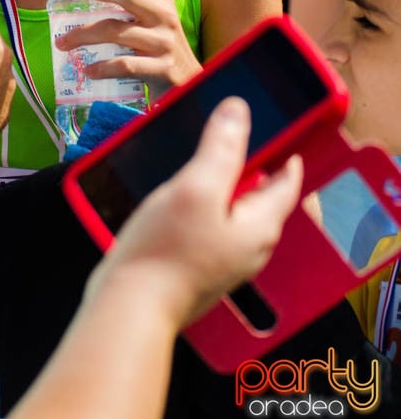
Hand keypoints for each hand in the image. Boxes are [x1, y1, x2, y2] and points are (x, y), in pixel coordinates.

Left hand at [55, 0, 200, 99]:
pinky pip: (124, 65)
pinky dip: (102, 68)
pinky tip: (89, 71)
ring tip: (62, 43)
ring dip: (83, 35)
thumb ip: (128, 7)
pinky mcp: (162, 69)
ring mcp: (164, 42)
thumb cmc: (160, 50)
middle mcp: (164, 16)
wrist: (190, 85)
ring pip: (116, 31)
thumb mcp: (152, 22)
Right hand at [88, 97, 302, 329]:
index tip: (269, 118)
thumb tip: (240, 109)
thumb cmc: (165, 251)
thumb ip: (222, 148)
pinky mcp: (198, 264)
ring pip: (230, 206)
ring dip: (216, 179)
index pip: (288, 177)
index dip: (282, 145)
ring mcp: (224, 257)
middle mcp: (250, 244)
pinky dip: (198, 201)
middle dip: (243, 160)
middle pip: (258, 190)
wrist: (130, 308)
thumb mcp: (196, 187)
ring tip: (191, 156)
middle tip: (219, 132)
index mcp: (261, 224)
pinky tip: (173, 194)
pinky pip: (208, 222)